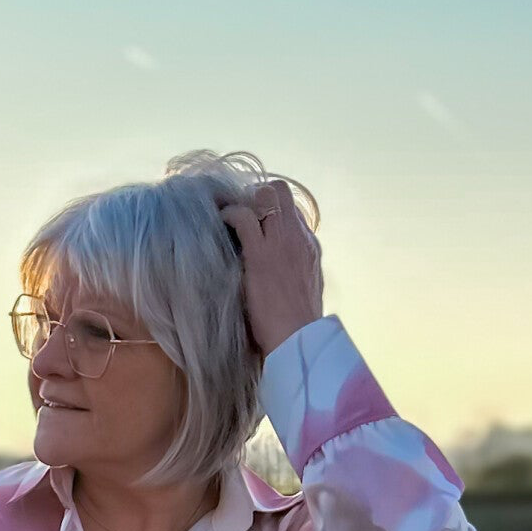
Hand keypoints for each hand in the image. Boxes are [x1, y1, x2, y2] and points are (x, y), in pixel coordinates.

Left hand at [219, 180, 324, 357]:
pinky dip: (229, 215)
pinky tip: (220, 225)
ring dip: (243, 201)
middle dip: (257, 195)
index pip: (292, 210)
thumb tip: (281, 268)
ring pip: (265, 194)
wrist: (299, 339)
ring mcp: (282, 241)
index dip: (271, 210)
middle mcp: (299, 236)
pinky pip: (243, 216)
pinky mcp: (261, 253)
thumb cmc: (298, 325)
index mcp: (311, 246)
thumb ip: (296, 270)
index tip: (255, 221)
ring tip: (227, 218)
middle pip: (280, 191)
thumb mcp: (306, 290)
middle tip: (239, 213)